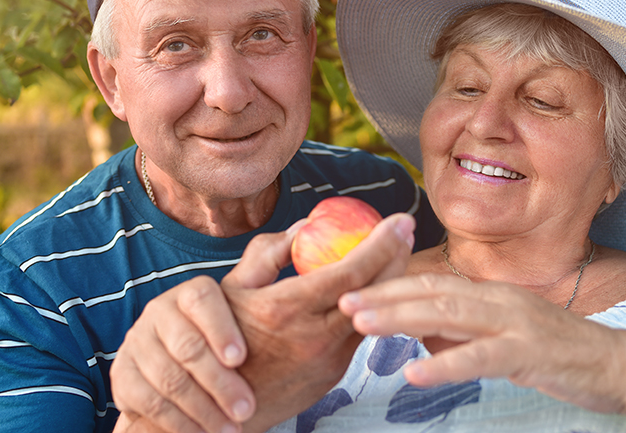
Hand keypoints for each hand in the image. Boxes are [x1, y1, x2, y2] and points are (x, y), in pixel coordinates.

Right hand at [110, 272, 254, 432]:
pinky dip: (176, 422)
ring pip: (167, 378)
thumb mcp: (246, 301)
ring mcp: (137, 344)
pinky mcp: (122, 375)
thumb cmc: (225, 332)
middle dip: (218, 382)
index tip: (241, 357)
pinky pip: (146, 402)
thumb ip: (268, 267)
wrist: (184, 369)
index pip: (200, 298)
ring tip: (232, 428)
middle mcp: (159, 312)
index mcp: (190, 292)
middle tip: (246, 408)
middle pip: (185, 346)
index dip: (220, 327)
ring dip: (201, 409)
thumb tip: (301, 230)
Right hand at [221, 213, 415, 432]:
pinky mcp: (334, 374)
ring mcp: (328, 359)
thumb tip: (303, 226)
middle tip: (406, 230)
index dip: (381, 243)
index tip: (399, 220)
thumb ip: (268, 254)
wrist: (220, 406)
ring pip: (376, 314)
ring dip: (391, 281)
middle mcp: (314, 336)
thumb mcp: (233, 289)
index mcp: (287, 309)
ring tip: (398, 253)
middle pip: (375, 293)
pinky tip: (377, 287)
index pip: (350, 272)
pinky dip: (375, 305)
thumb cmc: (219, 339)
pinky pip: (363, 332)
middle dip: (397, 256)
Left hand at [338, 274, 625, 414]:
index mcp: (488, 294)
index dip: (389, 285)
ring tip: (362, 325)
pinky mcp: (529, 352)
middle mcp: (496, 299)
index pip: (431, 283)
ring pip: (448, 315)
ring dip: (400, 318)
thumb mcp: (501, 336)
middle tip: (342, 301)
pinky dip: (445, 364)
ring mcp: (513, 322)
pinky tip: (414, 372)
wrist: (615, 363)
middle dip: (383, 296)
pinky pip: (480, 357)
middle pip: (431, 292)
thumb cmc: (555, 350)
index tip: (352, 289)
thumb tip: (422, 337)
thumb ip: (462, 332)